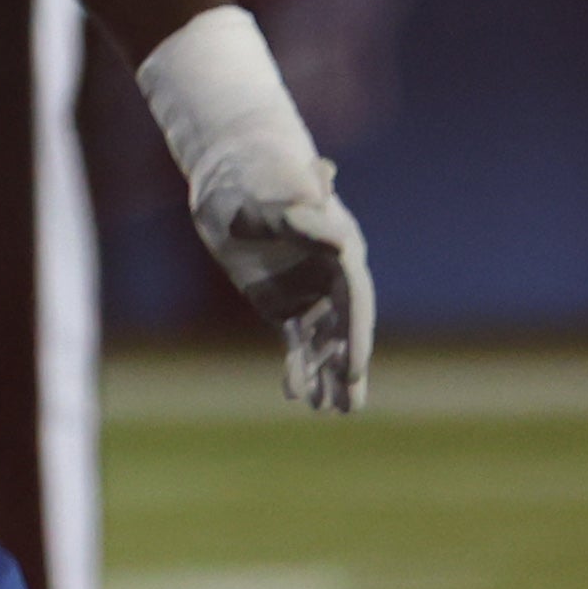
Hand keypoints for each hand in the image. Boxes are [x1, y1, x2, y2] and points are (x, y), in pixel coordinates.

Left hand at [136, 6, 377, 412]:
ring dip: (323, 376)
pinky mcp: (282, 303)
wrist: (232, 175)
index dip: (355, 336)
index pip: (355, 301)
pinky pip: (295, 341)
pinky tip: (294, 394)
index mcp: (340, 250)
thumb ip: (301, 211)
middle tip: (349, 407)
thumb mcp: (273, 194)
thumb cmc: (255, 178)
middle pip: (345, 329)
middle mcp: (331, 275)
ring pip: (322, 342)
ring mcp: (308, 291)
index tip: (355, 368)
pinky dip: (295, 366)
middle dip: (347, 369)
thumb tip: (334, 226)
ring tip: (326, 413)